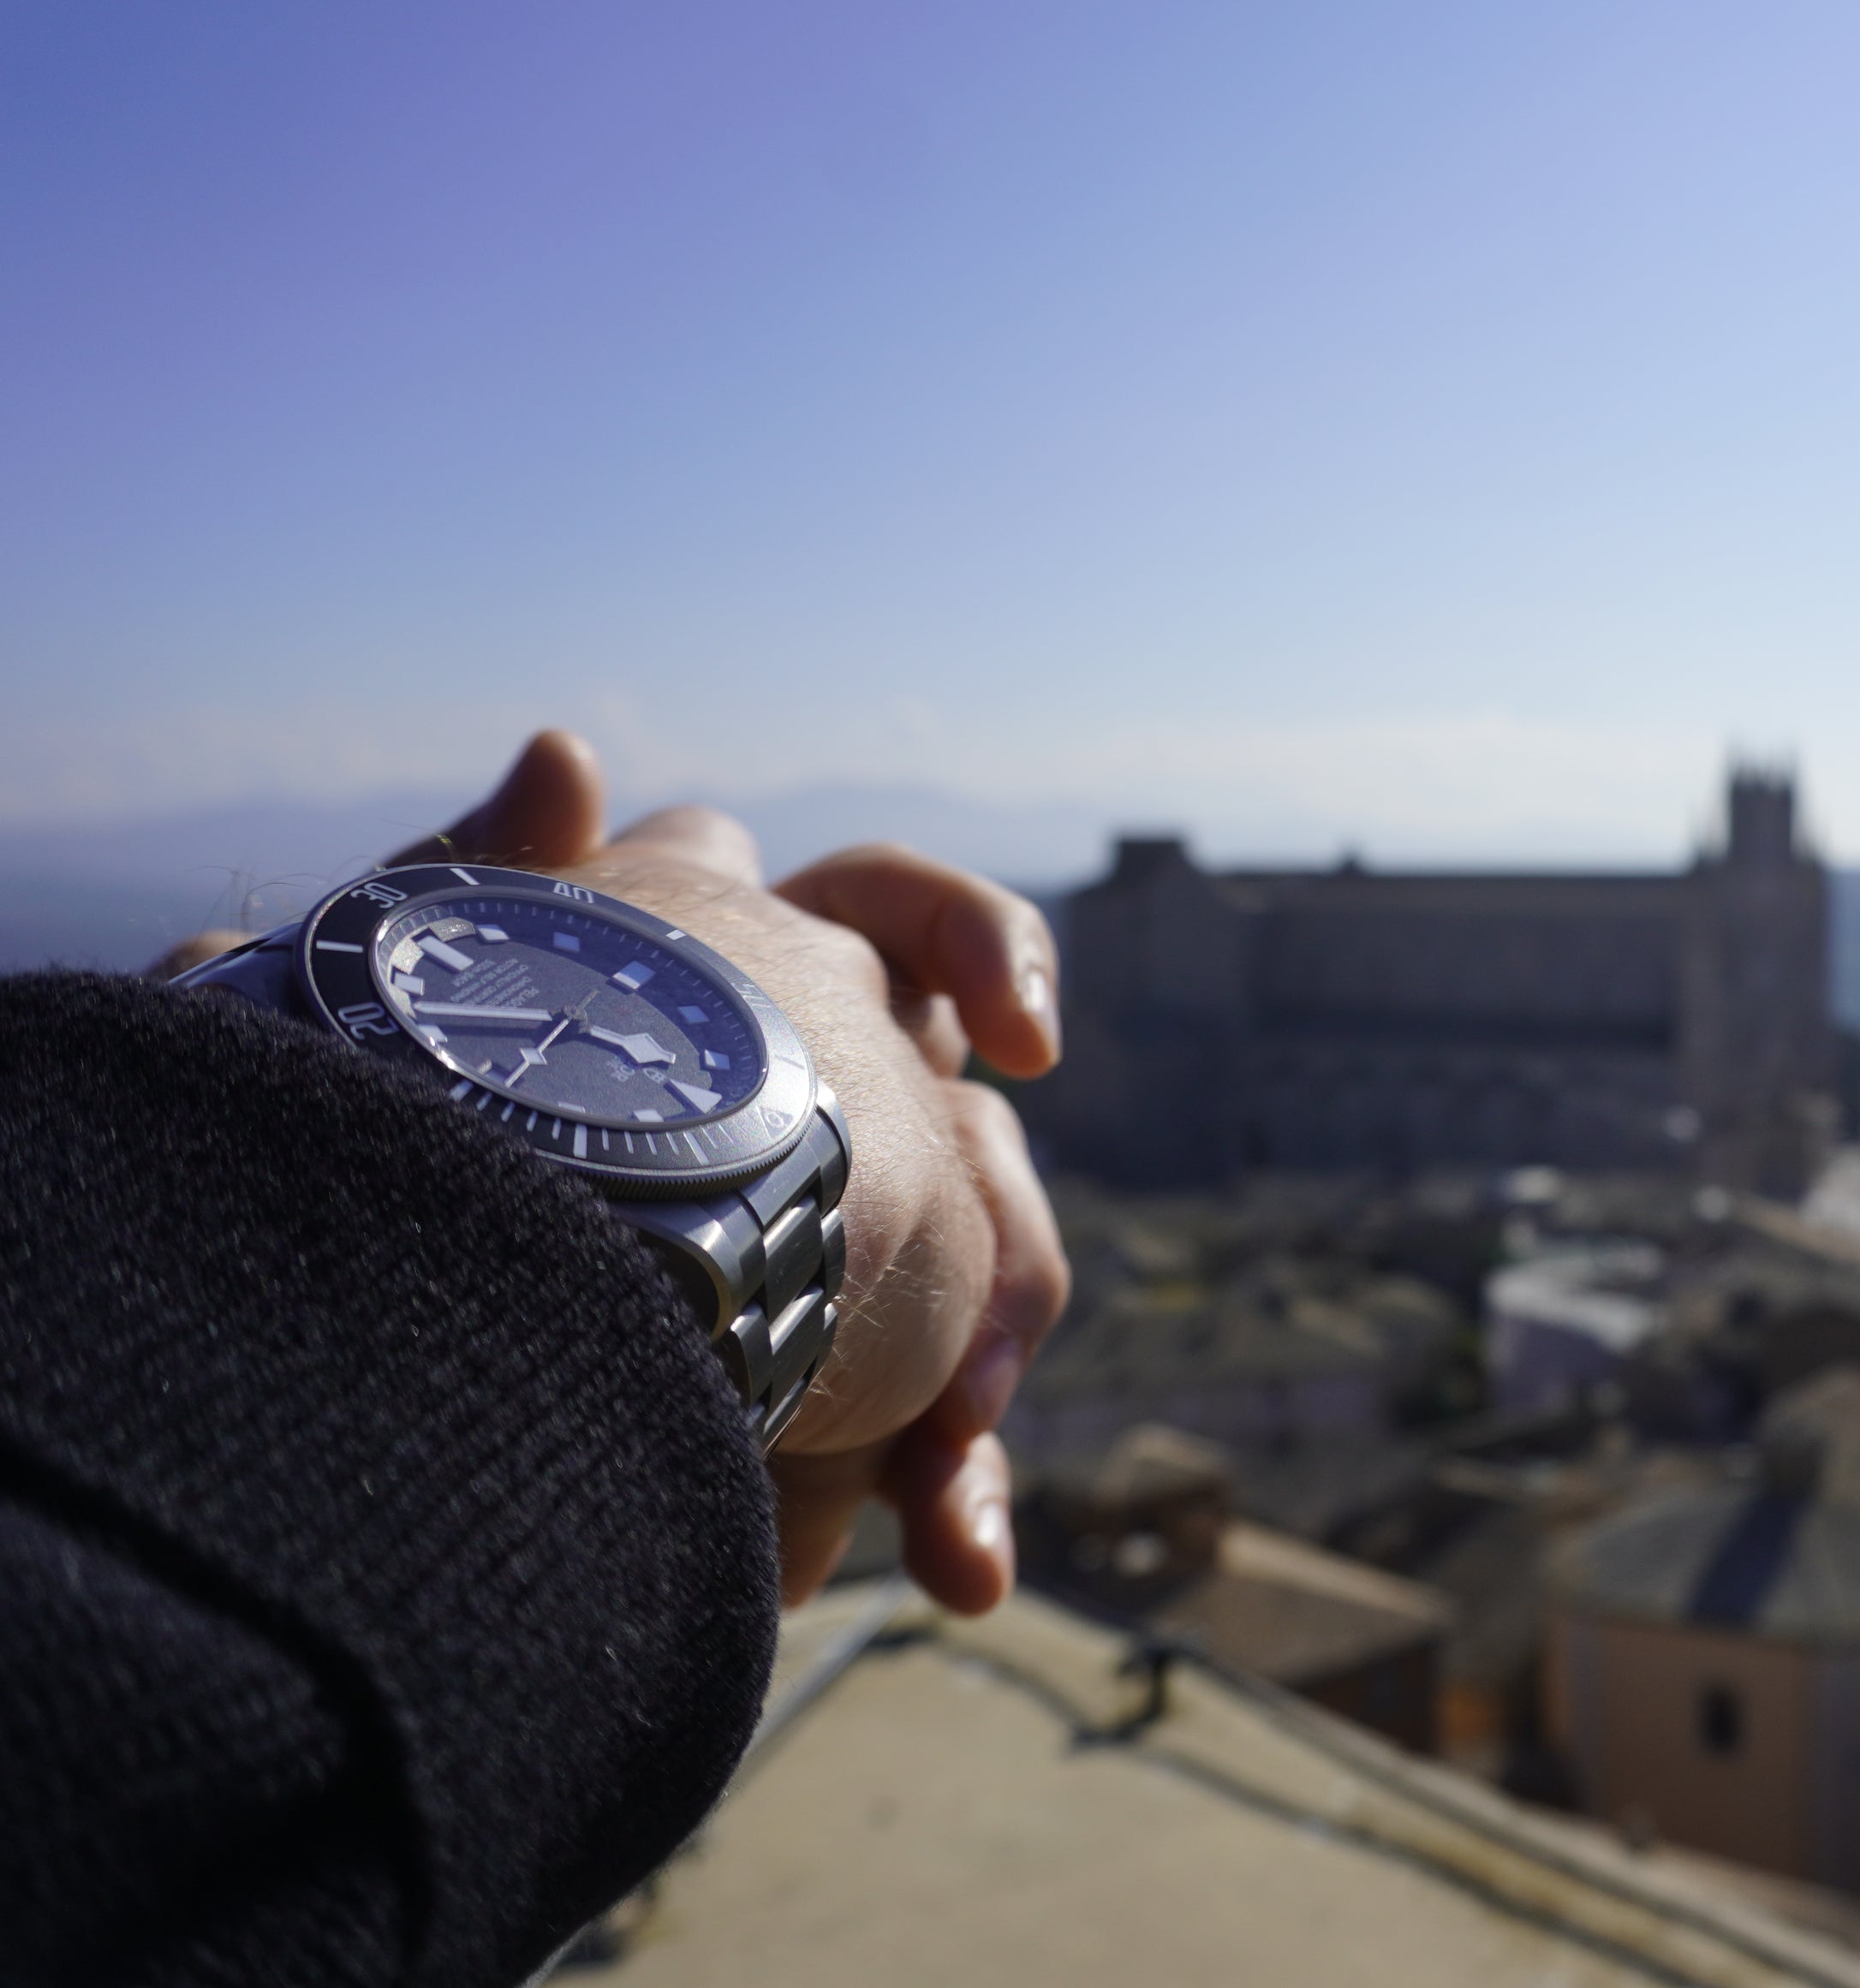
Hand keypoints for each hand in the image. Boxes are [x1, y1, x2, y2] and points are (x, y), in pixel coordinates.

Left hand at [367, 733, 1071, 1613]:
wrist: (371, 1375)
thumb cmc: (391, 1169)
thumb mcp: (409, 1002)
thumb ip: (490, 875)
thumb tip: (569, 751)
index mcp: (735, 999)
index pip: (898, 928)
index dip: (981, 960)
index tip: (1027, 1045)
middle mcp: (806, 1130)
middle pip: (974, 1147)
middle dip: (1007, 1240)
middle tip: (1001, 1324)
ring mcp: (827, 1278)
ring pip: (973, 1318)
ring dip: (966, 1415)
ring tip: (949, 1511)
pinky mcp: (826, 1424)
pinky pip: (925, 1457)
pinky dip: (949, 1501)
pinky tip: (965, 1569)